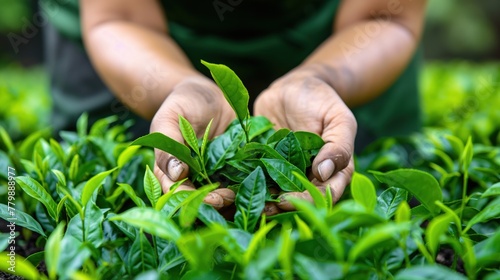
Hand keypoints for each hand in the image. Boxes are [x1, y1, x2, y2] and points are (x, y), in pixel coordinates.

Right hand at [151, 76, 235, 208]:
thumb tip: (176, 174)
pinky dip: (245, 187)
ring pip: (219, 196)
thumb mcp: (169, 119)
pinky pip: (238, 182)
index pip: (175, 192)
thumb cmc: (182, 103)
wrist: (207, 94)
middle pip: (198, 200)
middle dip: (211, 203)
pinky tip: (253, 186)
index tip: (203, 197)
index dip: (188, 199)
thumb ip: (168, 145)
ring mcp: (213, 174)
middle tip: (224, 199)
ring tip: (236, 195)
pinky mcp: (232, 167)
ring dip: (228, 201)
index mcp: (170, 169)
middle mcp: (192, 177)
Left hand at [254, 69, 356, 209]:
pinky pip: (258, 176)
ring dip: (265, 200)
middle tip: (266, 207)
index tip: (290, 200)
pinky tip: (235, 188)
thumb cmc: (322, 101)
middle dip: (283, 206)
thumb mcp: (338, 119)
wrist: (295, 86)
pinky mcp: (266, 163)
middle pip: (300, 198)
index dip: (308, 200)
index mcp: (333, 170)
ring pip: (278, 192)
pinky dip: (248, 183)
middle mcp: (310, 175)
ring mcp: (286, 170)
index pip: (325, 193)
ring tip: (250, 203)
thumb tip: (324, 172)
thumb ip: (338, 145)